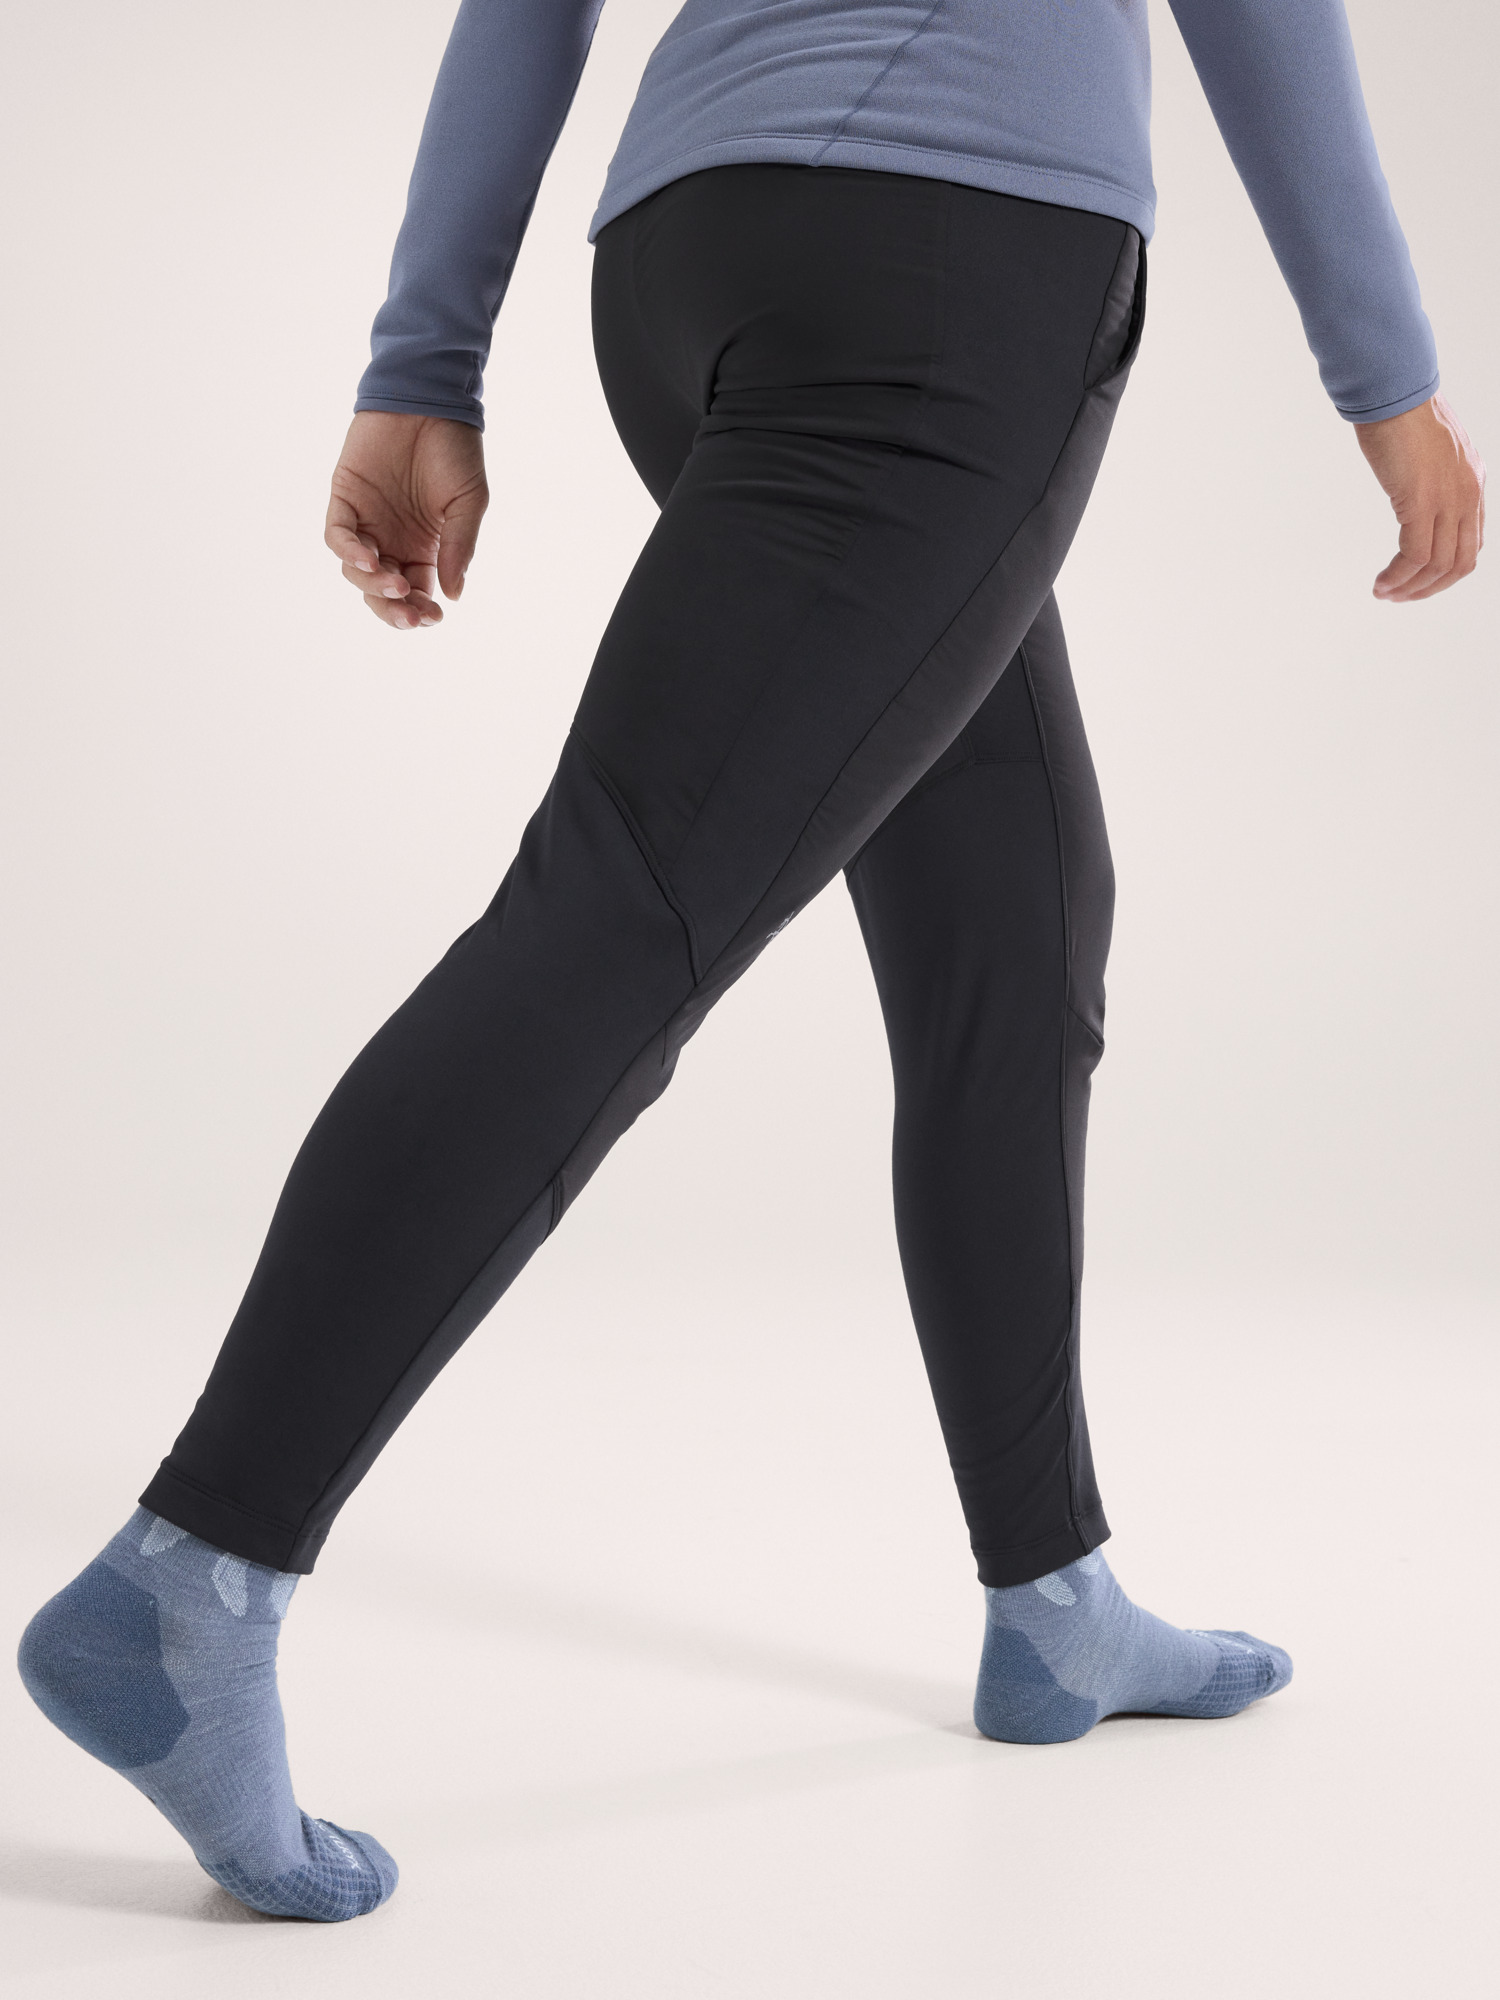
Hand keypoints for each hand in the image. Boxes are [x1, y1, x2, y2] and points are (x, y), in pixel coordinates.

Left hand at [324, 412, 488, 629]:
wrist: (429, 399)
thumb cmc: (455, 450)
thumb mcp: (468, 504)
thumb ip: (458, 549)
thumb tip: (453, 595)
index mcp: (422, 546)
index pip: (415, 591)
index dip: (420, 610)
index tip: (433, 616)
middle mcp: (391, 539)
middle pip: (383, 590)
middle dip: (394, 609)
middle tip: (410, 616)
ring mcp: (366, 520)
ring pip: (357, 571)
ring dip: (374, 584)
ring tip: (395, 583)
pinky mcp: (344, 498)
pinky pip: (338, 536)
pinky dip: (349, 553)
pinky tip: (370, 560)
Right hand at [1355, 393, 1484, 602]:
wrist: (1394, 391)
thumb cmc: (1402, 412)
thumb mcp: (1428, 450)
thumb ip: (1430, 475)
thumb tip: (1413, 491)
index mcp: (1472, 482)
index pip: (1469, 543)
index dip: (1443, 572)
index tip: (1415, 581)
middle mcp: (1467, 494)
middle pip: (1459, 563)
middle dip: (1429, 589)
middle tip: (1399, 596)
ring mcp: (1447, 500)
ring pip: (1438, 566)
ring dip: (1409, 588)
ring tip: (1385, 593)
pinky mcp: (1421, 502)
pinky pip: (1414, 556)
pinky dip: (1398, 577)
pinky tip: (1381, 582)